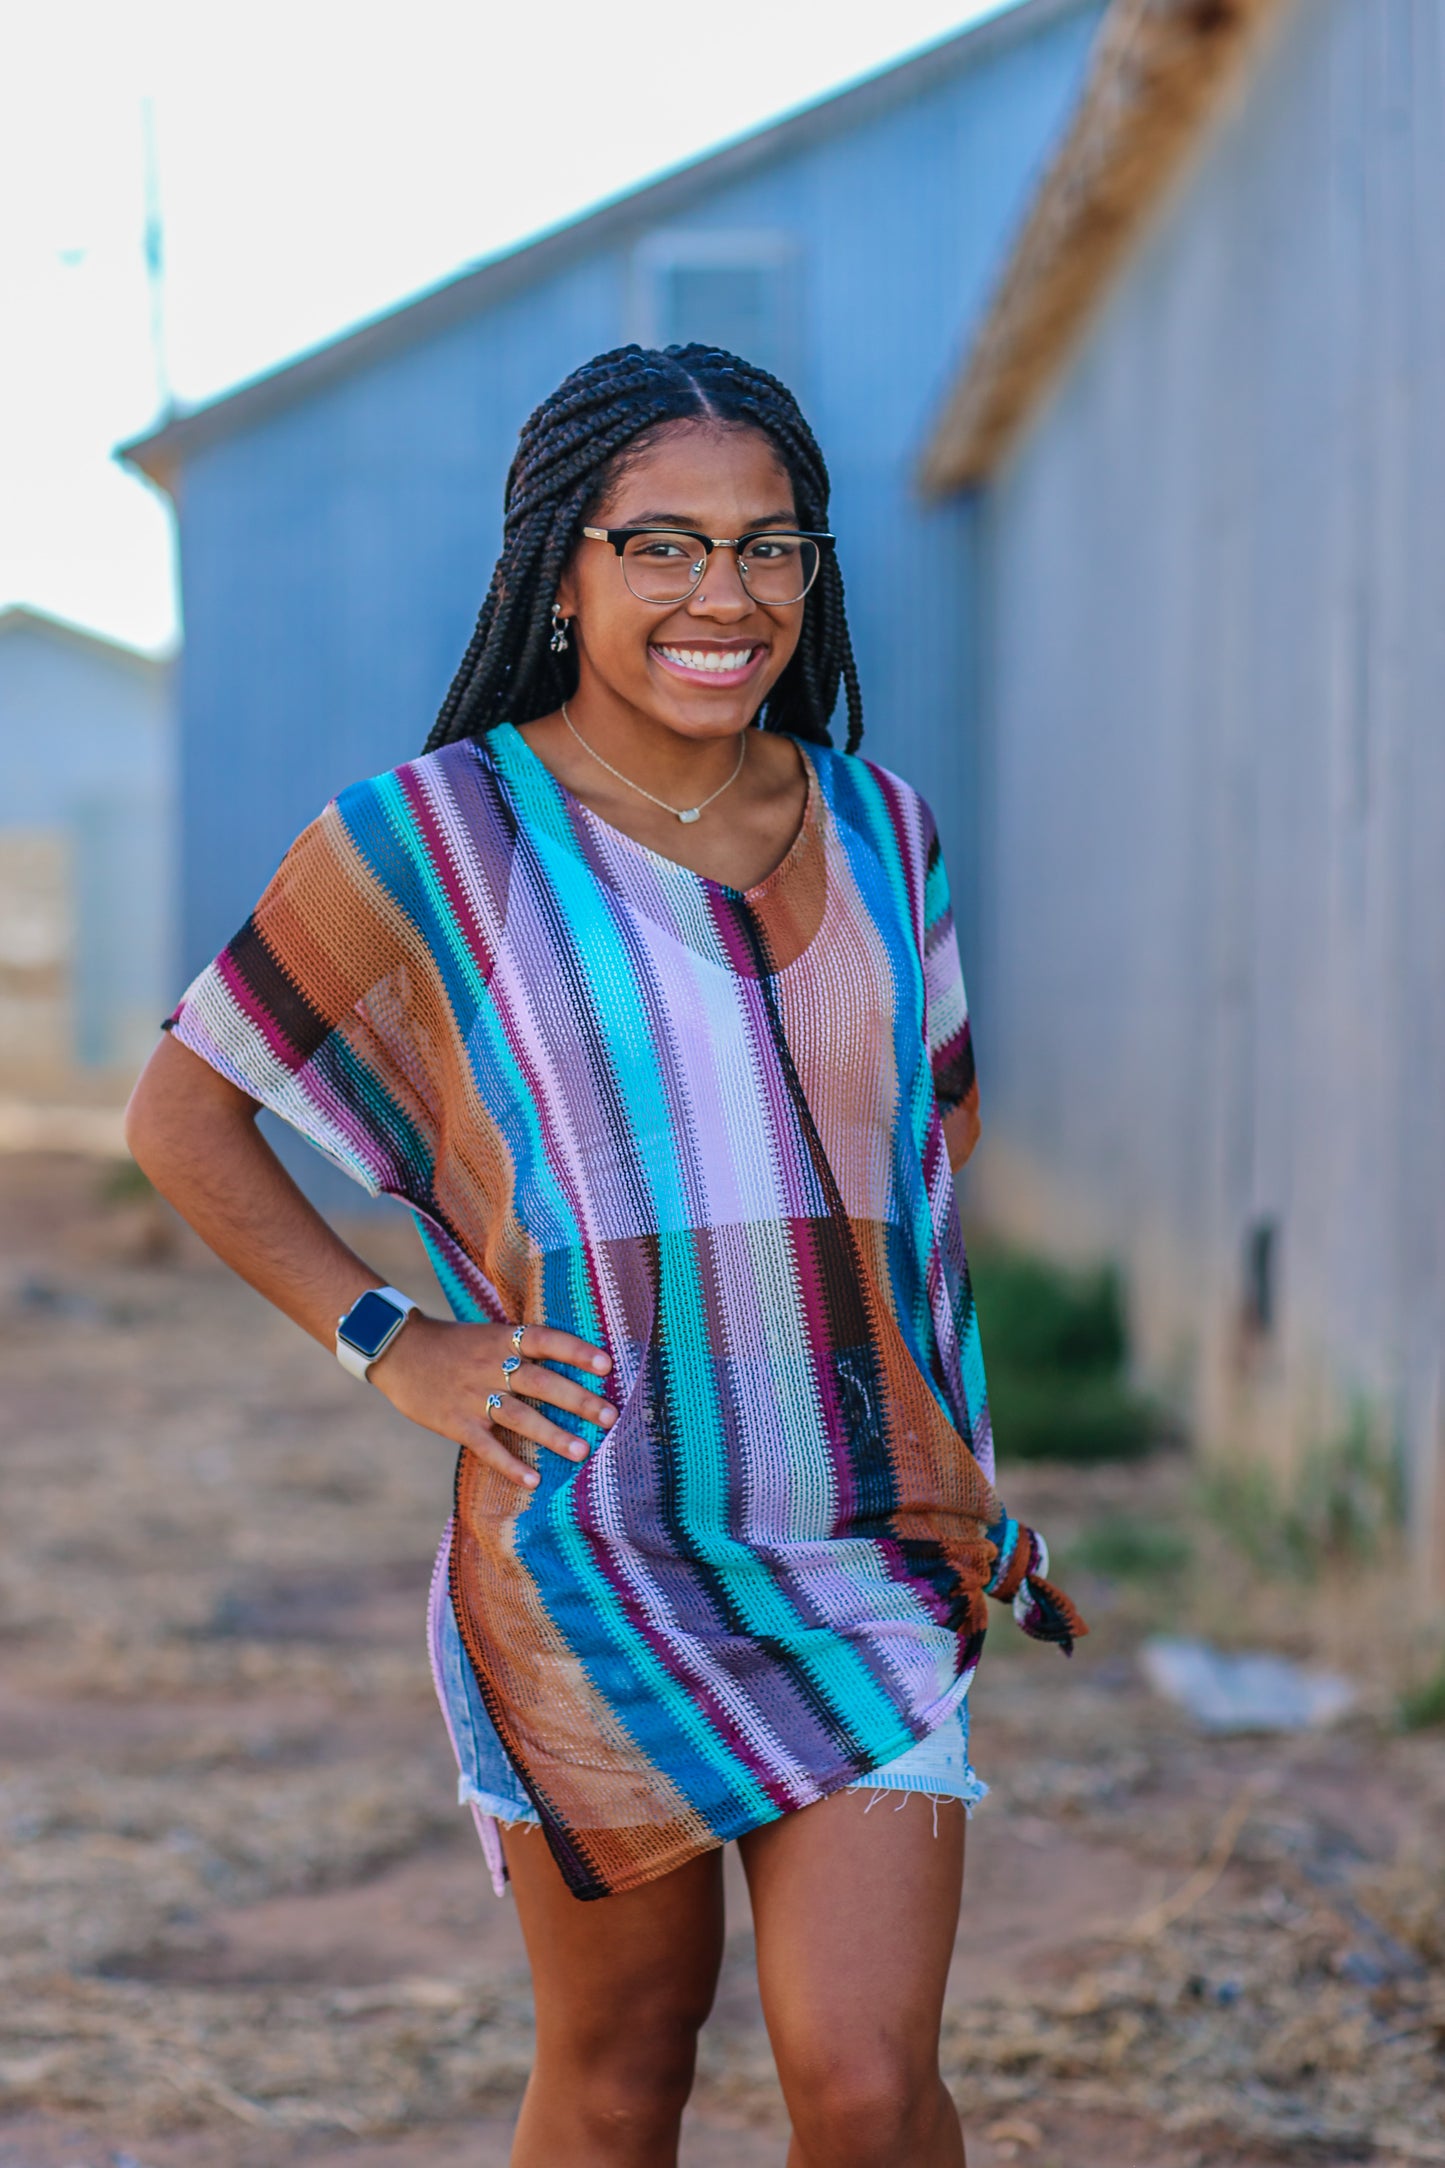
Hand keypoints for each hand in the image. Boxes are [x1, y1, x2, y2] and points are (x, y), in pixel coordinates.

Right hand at [372, 1314, 615, 1489]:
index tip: (607, 1365)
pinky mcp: (456, 1422)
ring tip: (583, 1451)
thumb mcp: (489, 1335)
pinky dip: (510, 1464)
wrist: (398, 1352)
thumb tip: (571, 1366)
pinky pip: (487, 1446)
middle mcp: (492, 1366)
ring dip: (552, 1434)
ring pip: (519, 1415)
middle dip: (577, 1400)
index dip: (577, 1351)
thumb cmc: (453, 1345)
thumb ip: (523, 1350)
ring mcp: (473, 1395)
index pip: (546, 1340)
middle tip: (610, 1416)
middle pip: (540, 1382)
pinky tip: (533, 1481)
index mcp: (503, 1339)